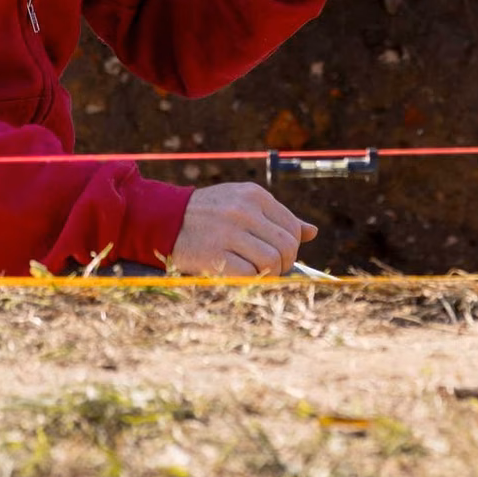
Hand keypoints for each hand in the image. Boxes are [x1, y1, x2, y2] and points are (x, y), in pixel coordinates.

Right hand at [169, 182, 317, 276]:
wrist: (165, 218)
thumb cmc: (210, 213)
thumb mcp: (243, 203)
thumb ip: (277, 217)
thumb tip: (312, 232)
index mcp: (254, 195)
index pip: (292, 228)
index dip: (291, 248)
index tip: (279, 256)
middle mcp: (244, 210)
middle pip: (286, 247)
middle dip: (284, 264)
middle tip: (270, 269)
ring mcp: (229, 232)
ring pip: (272, 262)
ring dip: (269, 275)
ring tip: (255, 273)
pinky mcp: (214, 255)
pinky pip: (249, 275)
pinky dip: (251, 281)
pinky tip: (240, 276)